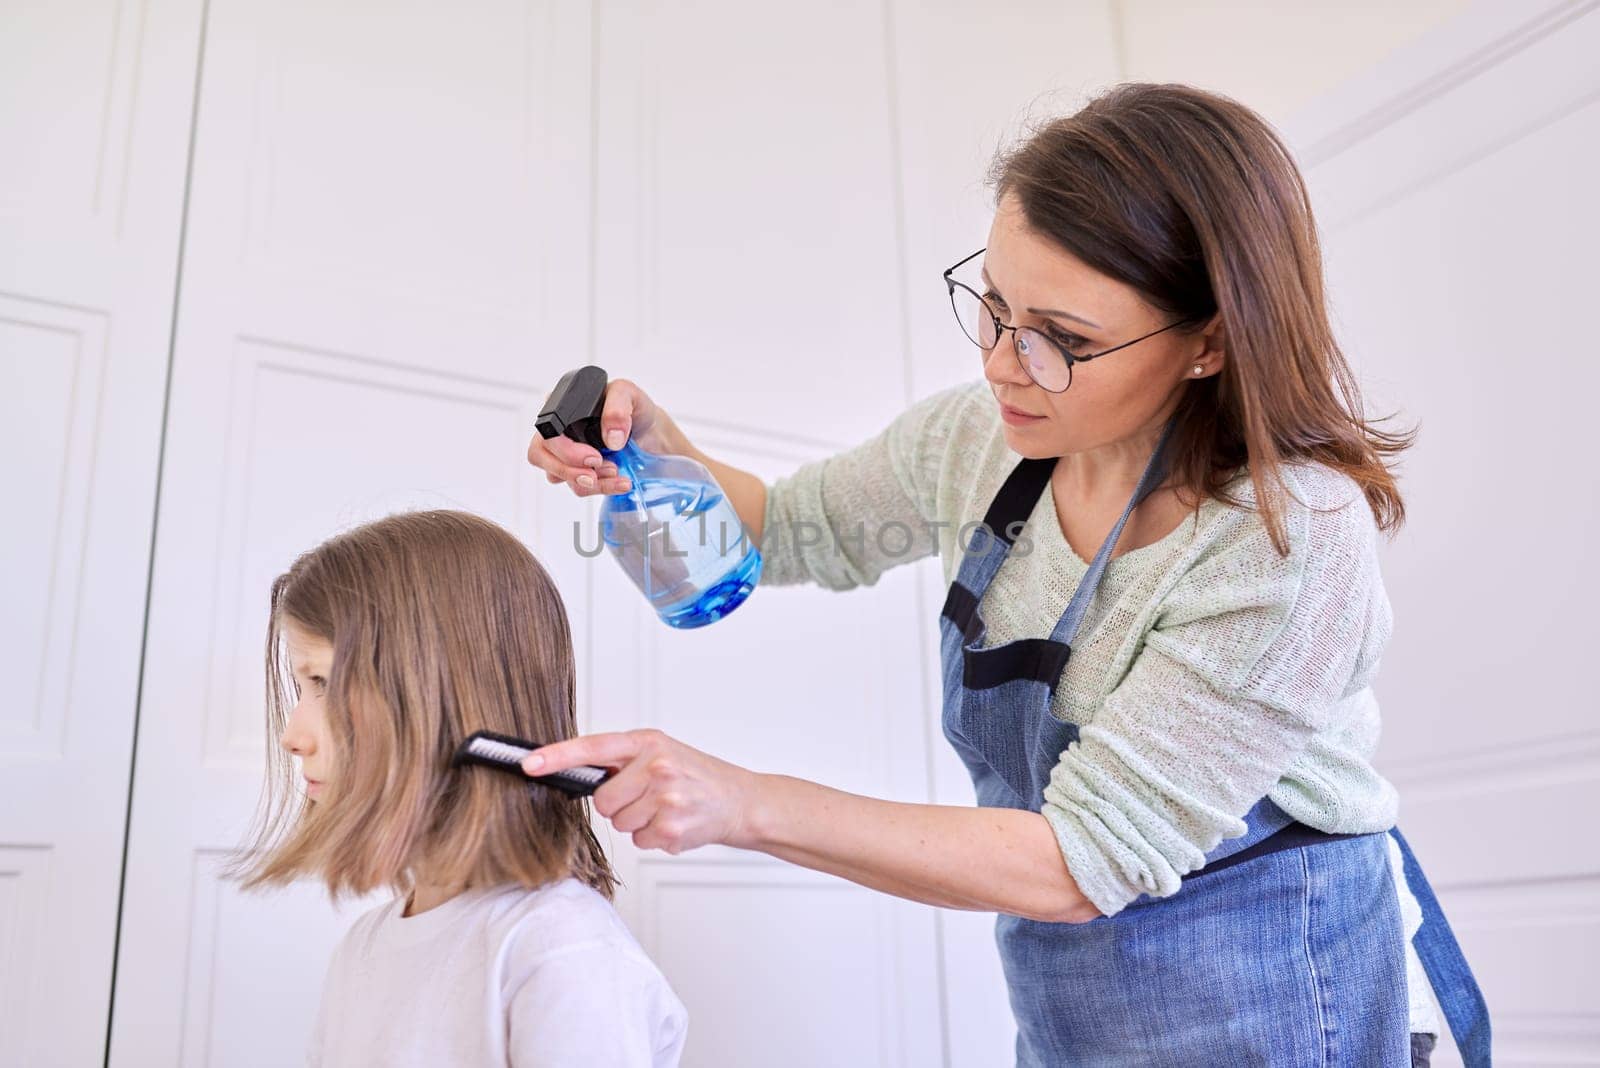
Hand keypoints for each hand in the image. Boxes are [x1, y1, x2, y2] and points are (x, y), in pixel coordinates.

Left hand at [522, 729, 763, 853]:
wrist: (741, 801)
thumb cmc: (697, 776)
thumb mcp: (662, 751)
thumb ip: (624, 759)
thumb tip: (577, 772)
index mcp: (648, 742)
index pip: (593, 748)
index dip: (557, 756)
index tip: (529, 764)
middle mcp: (656, 766)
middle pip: (603, 800)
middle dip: (620, 804)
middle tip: (649, 797)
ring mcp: (665, 798)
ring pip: (621, 823)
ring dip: (639, 822)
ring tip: (667, 809)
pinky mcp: (672, 828)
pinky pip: (640, 841)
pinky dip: (655, 837)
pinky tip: (676, 823)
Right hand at [526, 377, 683, 496]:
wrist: (650, 432)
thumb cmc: (634, 409)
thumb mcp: (629, 394)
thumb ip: (618, 408)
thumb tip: (611, 438)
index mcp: (561, 406)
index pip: (544, 431)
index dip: (564, 449)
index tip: (593, 457)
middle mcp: (557, 430)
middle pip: (541, 457)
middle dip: (573, 470)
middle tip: (605, 468)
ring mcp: (564, 453)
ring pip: (560, 477)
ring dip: (592, 482)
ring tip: (618, 474)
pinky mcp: (577, 471)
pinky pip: (579, 487)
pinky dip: (601, 488)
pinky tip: (620, 482)